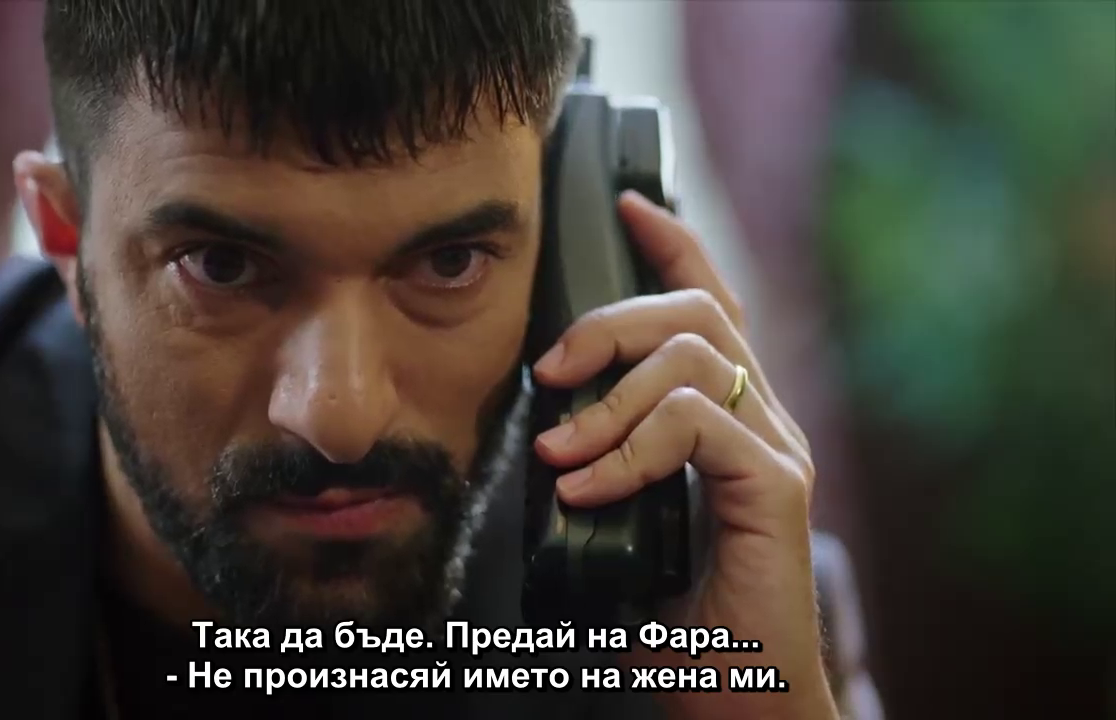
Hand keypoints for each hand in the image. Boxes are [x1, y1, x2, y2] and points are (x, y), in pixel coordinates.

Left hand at [532, 191, 836, 719]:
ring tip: (563, 453)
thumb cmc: (676, 616)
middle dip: (608, 320)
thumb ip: (602, 462)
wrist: (736, 697)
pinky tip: (590, 492)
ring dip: (608, 397)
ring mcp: (774, 449)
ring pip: (694, 352)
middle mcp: (761, 419)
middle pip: (696, 309)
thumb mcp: (622, 520)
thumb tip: (540, 429)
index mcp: (727, 417)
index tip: (628, 204)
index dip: (674, 245)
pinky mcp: (775, 488)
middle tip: (550, 371)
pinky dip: (629, 451)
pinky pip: (694, 424)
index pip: (711, 304)